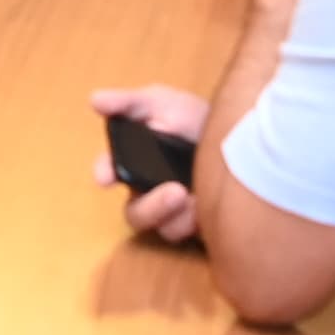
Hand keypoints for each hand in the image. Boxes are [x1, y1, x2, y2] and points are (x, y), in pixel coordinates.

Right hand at [89, 85, 215, 240]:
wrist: (240, 135)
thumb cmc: (191, 118)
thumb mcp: (161, 102)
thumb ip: (129, 103)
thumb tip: (94, 100)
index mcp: (133, 161)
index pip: (110, 171)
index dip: (104, 173)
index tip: (105, 177)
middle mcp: (149, 191)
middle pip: (135, 214)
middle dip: (151, 207)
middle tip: (175, 192)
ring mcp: (174, 212)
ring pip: (162, 229)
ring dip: (181, 216)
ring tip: (197, 196)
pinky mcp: (198, 225)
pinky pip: (191, 234)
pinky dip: (198, 220)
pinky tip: (209, 202)